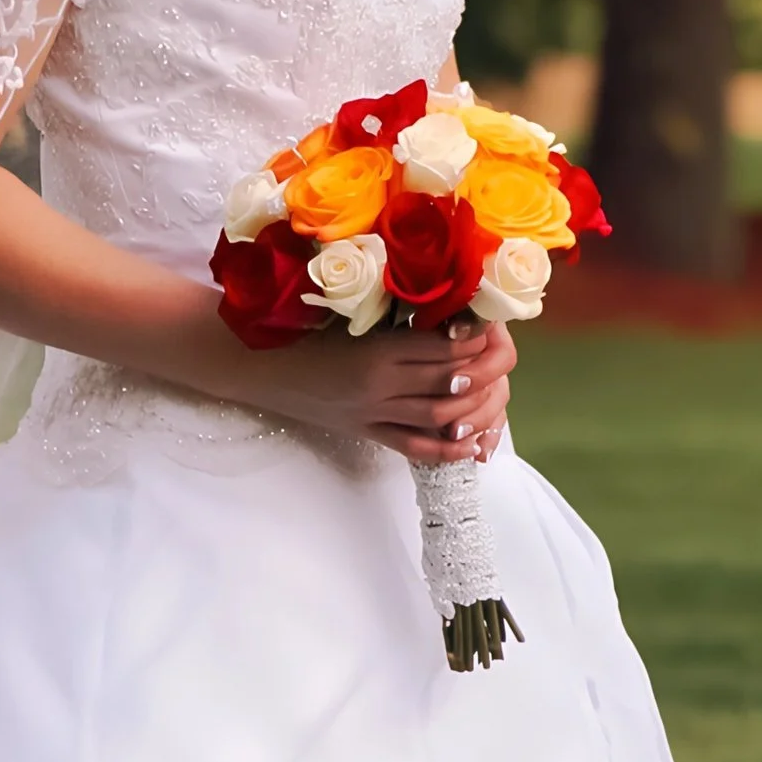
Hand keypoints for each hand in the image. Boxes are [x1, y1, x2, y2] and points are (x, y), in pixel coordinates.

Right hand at [265, 316, 514, 463]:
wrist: (261, 367)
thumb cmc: (303, 330)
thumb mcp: (351, 316)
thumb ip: (396, 318)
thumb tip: (448, 312)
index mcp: (377, 348)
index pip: (442, 346)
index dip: (475, 337)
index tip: (490, 325)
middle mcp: (380, 384)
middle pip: (448, 380)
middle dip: (484, 369)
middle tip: (500, 355)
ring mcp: (374, 413)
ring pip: (438, 415)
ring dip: (472, 406)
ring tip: (488, 391)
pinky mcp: (366, 433)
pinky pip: (413, 447)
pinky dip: (447, 449)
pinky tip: (471, 444)